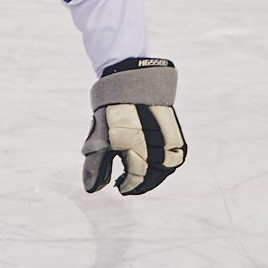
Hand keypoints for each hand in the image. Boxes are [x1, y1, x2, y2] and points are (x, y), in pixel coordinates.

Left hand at [82, 58, 185, 196]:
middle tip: (129, 186)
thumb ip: (96, 164)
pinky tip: (157, 167)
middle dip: (142, 183)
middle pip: (153, 172)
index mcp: (132, 138)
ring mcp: (167, 132)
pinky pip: (177, 153)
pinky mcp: (175, 128)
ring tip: (143, 179)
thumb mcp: (99, 136)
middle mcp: (152, 136)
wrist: (131, 77)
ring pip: (168, 165)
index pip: (136, 173)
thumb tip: (91, 189)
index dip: (128, 184)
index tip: (119, 187)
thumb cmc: (111, 108)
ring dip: (156, 176)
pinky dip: (168, 163)